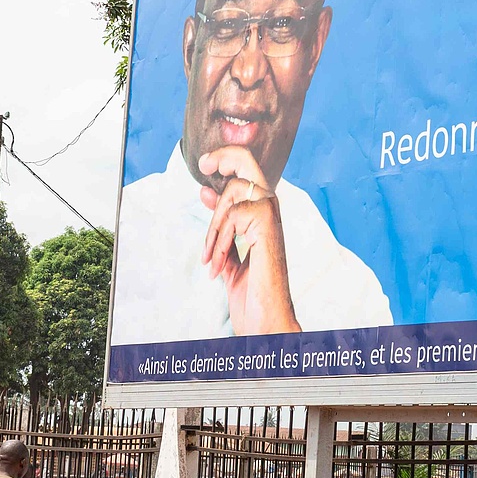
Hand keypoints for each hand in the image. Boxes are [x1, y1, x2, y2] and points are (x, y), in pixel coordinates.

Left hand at [196, 146, 297, 334]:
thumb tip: (206, 192)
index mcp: (263, 214)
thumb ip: (220, 226)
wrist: (267, 320)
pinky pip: (233, 216)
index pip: (248, 171)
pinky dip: (218, 242)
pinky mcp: (268, 225)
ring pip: (234, 191)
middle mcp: (271, 210)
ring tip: (210, 259)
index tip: (205, 166)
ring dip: (213, 226)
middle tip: (204, 166)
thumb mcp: (228, 253)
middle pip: (248, 161)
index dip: (226, 159)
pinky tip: (218, 265)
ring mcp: (272, 216)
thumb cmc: (253, 294)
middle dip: (224, 157)